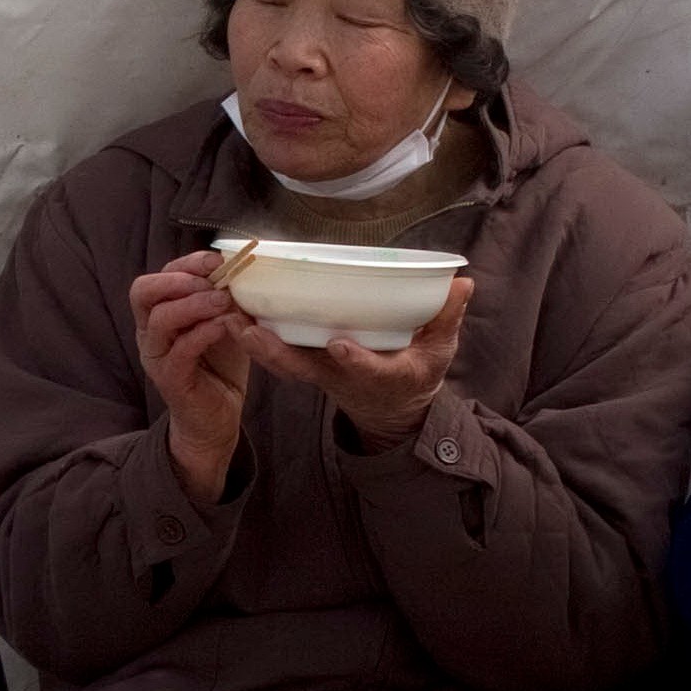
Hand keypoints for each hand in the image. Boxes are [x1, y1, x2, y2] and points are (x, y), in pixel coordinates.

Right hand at [131, 250, 259, 501]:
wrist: (216, 418)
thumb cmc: (219, 367)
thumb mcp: (223, 322)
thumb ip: (223, 298)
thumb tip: (240, 268)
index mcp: (159, 313)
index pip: (159, 277)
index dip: (186, 264)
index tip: (218, 260)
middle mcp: (149, 332)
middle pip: (143, 291)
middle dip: (179, 279)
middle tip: (214, 281)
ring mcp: (156, 356)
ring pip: (160, 319)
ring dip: (193, 304)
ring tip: (224, 302)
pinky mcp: (170, 379)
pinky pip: (179, 351)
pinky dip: (203, 333)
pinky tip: (225, 326)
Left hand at [242, 274, 478, 446]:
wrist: (392, 406)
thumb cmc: (416, 373)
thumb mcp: (440, 352)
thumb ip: (447, 319)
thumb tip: (463, 284)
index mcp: (380, 376)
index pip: (366, 370)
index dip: (354, 360)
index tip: (340, 345)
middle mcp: (342, 376)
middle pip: (304, 369)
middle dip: (275, 353)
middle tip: (249, 331)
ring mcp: (319, 371)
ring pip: (281, 361)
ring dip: (253, 342)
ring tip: (227, 316)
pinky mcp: (305, 362)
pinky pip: (274, 352)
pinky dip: (251, 335)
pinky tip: (229, 310)